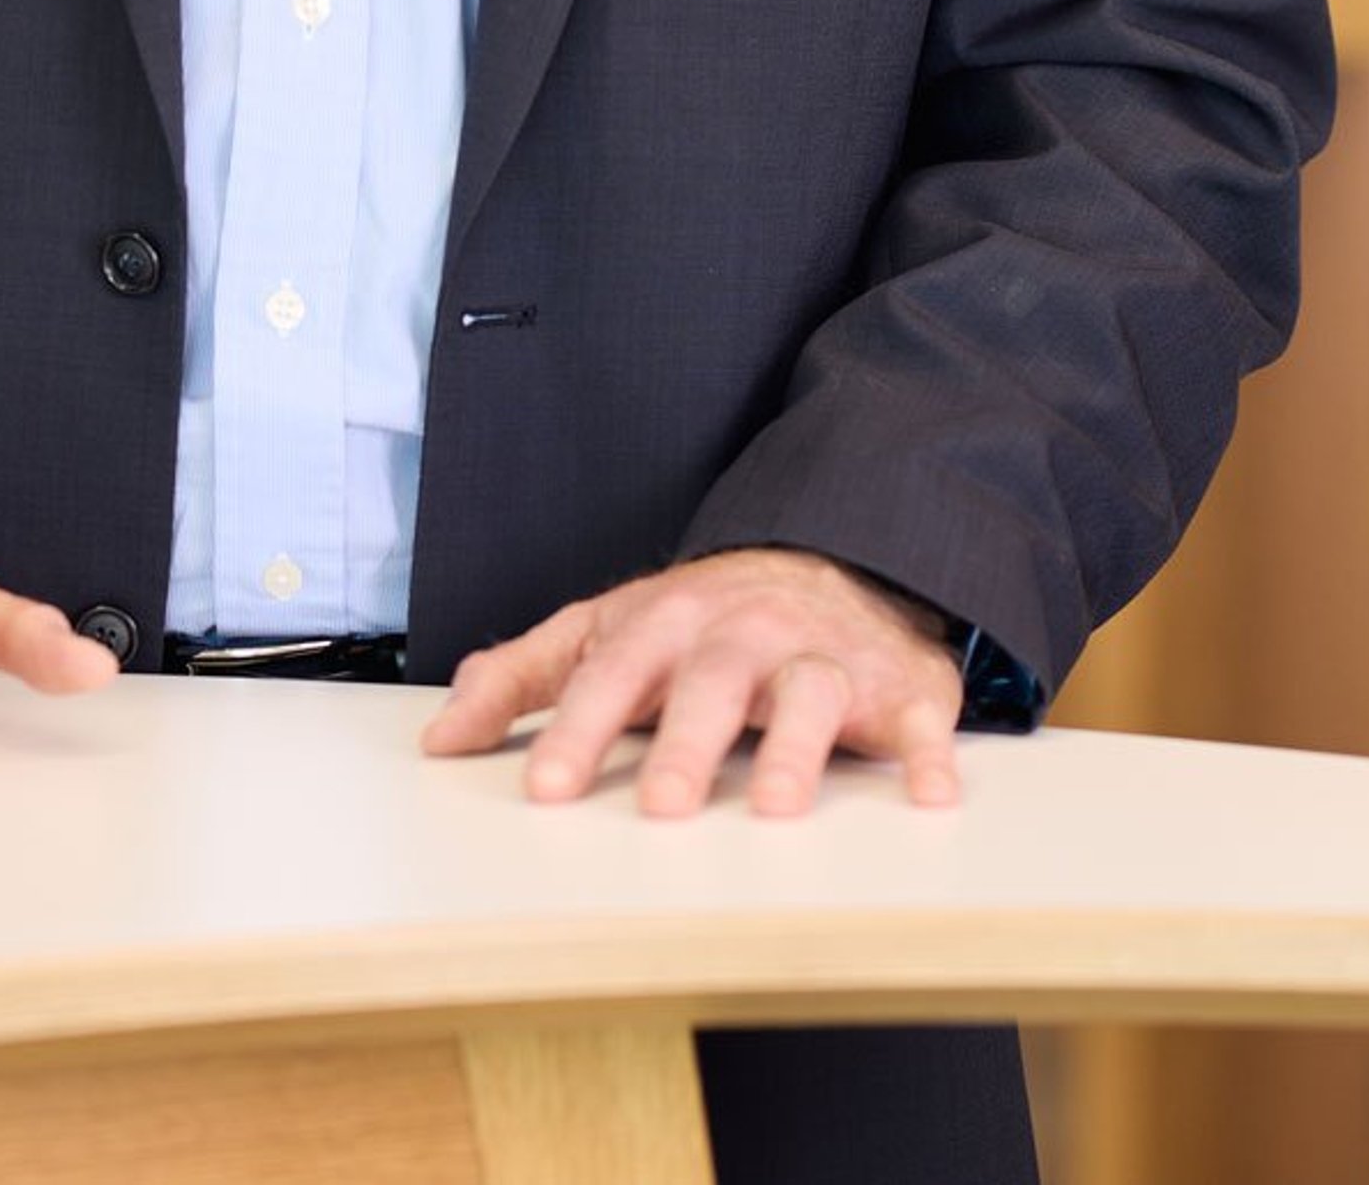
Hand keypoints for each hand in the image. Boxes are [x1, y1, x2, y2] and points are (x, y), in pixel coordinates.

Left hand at [418, 547, 963, 819]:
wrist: (833, 558)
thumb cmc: (704, 620)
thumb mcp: (605, 631)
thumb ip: (523, 679)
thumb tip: (439, 739)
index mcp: (665, 625)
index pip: (612, 675)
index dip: (577, 729)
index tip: (546, 788)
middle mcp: (742, 635)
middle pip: (709, 684)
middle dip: (685, 744)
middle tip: (661, 807)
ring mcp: (820, 657)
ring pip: (806, 695)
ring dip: (793, 751)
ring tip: (776, 810)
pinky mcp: (896, 685)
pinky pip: (917, 715)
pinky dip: (927, 752)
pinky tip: (929, 792)